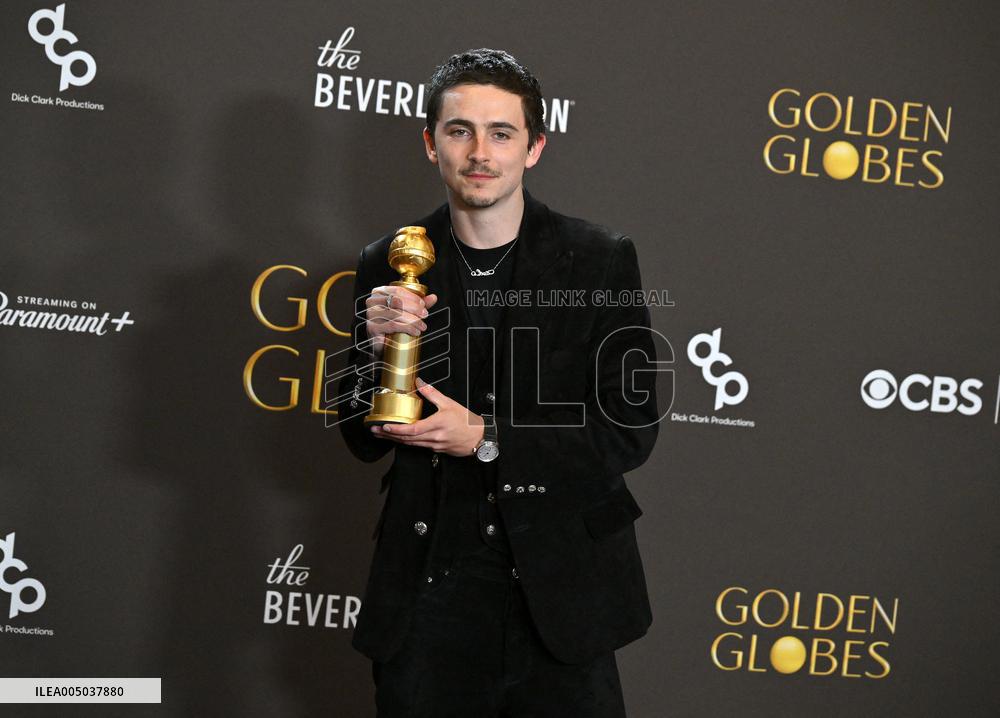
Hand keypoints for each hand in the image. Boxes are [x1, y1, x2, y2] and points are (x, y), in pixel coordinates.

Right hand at [365, 286, 438, 356]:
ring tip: (422, 326)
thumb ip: (417, 304)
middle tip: (425, 315)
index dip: (413, 297)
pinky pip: (393, 326)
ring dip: (413, 320)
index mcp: (379, 293)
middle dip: (414, 308)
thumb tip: (433, 297)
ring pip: (397, 314)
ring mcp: (370, 315)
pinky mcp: (372, 328)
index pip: (397, 291)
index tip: (423, 305)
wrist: (379, 344)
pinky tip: (416, 332)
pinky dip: (407, 328)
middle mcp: (372, 302)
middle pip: (397, 301)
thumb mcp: (405, 311)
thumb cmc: (391, 324)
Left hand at [370, 378, 484, 456]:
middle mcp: (434, 437)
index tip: (385, 427)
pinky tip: (402, 439)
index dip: (396, 430)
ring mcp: (435, 445)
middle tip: (376, 432)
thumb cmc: (467, 422)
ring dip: (396, 440)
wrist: (480, 438)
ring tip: (383, 435)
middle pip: (407, 439)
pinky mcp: (437, 450)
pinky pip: (419, 446)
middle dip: (389, 436)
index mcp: (436, 425)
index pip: (412, 430)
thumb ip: (433, 394)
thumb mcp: (450, 404)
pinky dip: (408, 442)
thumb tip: (420, 384)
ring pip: (411, 444)